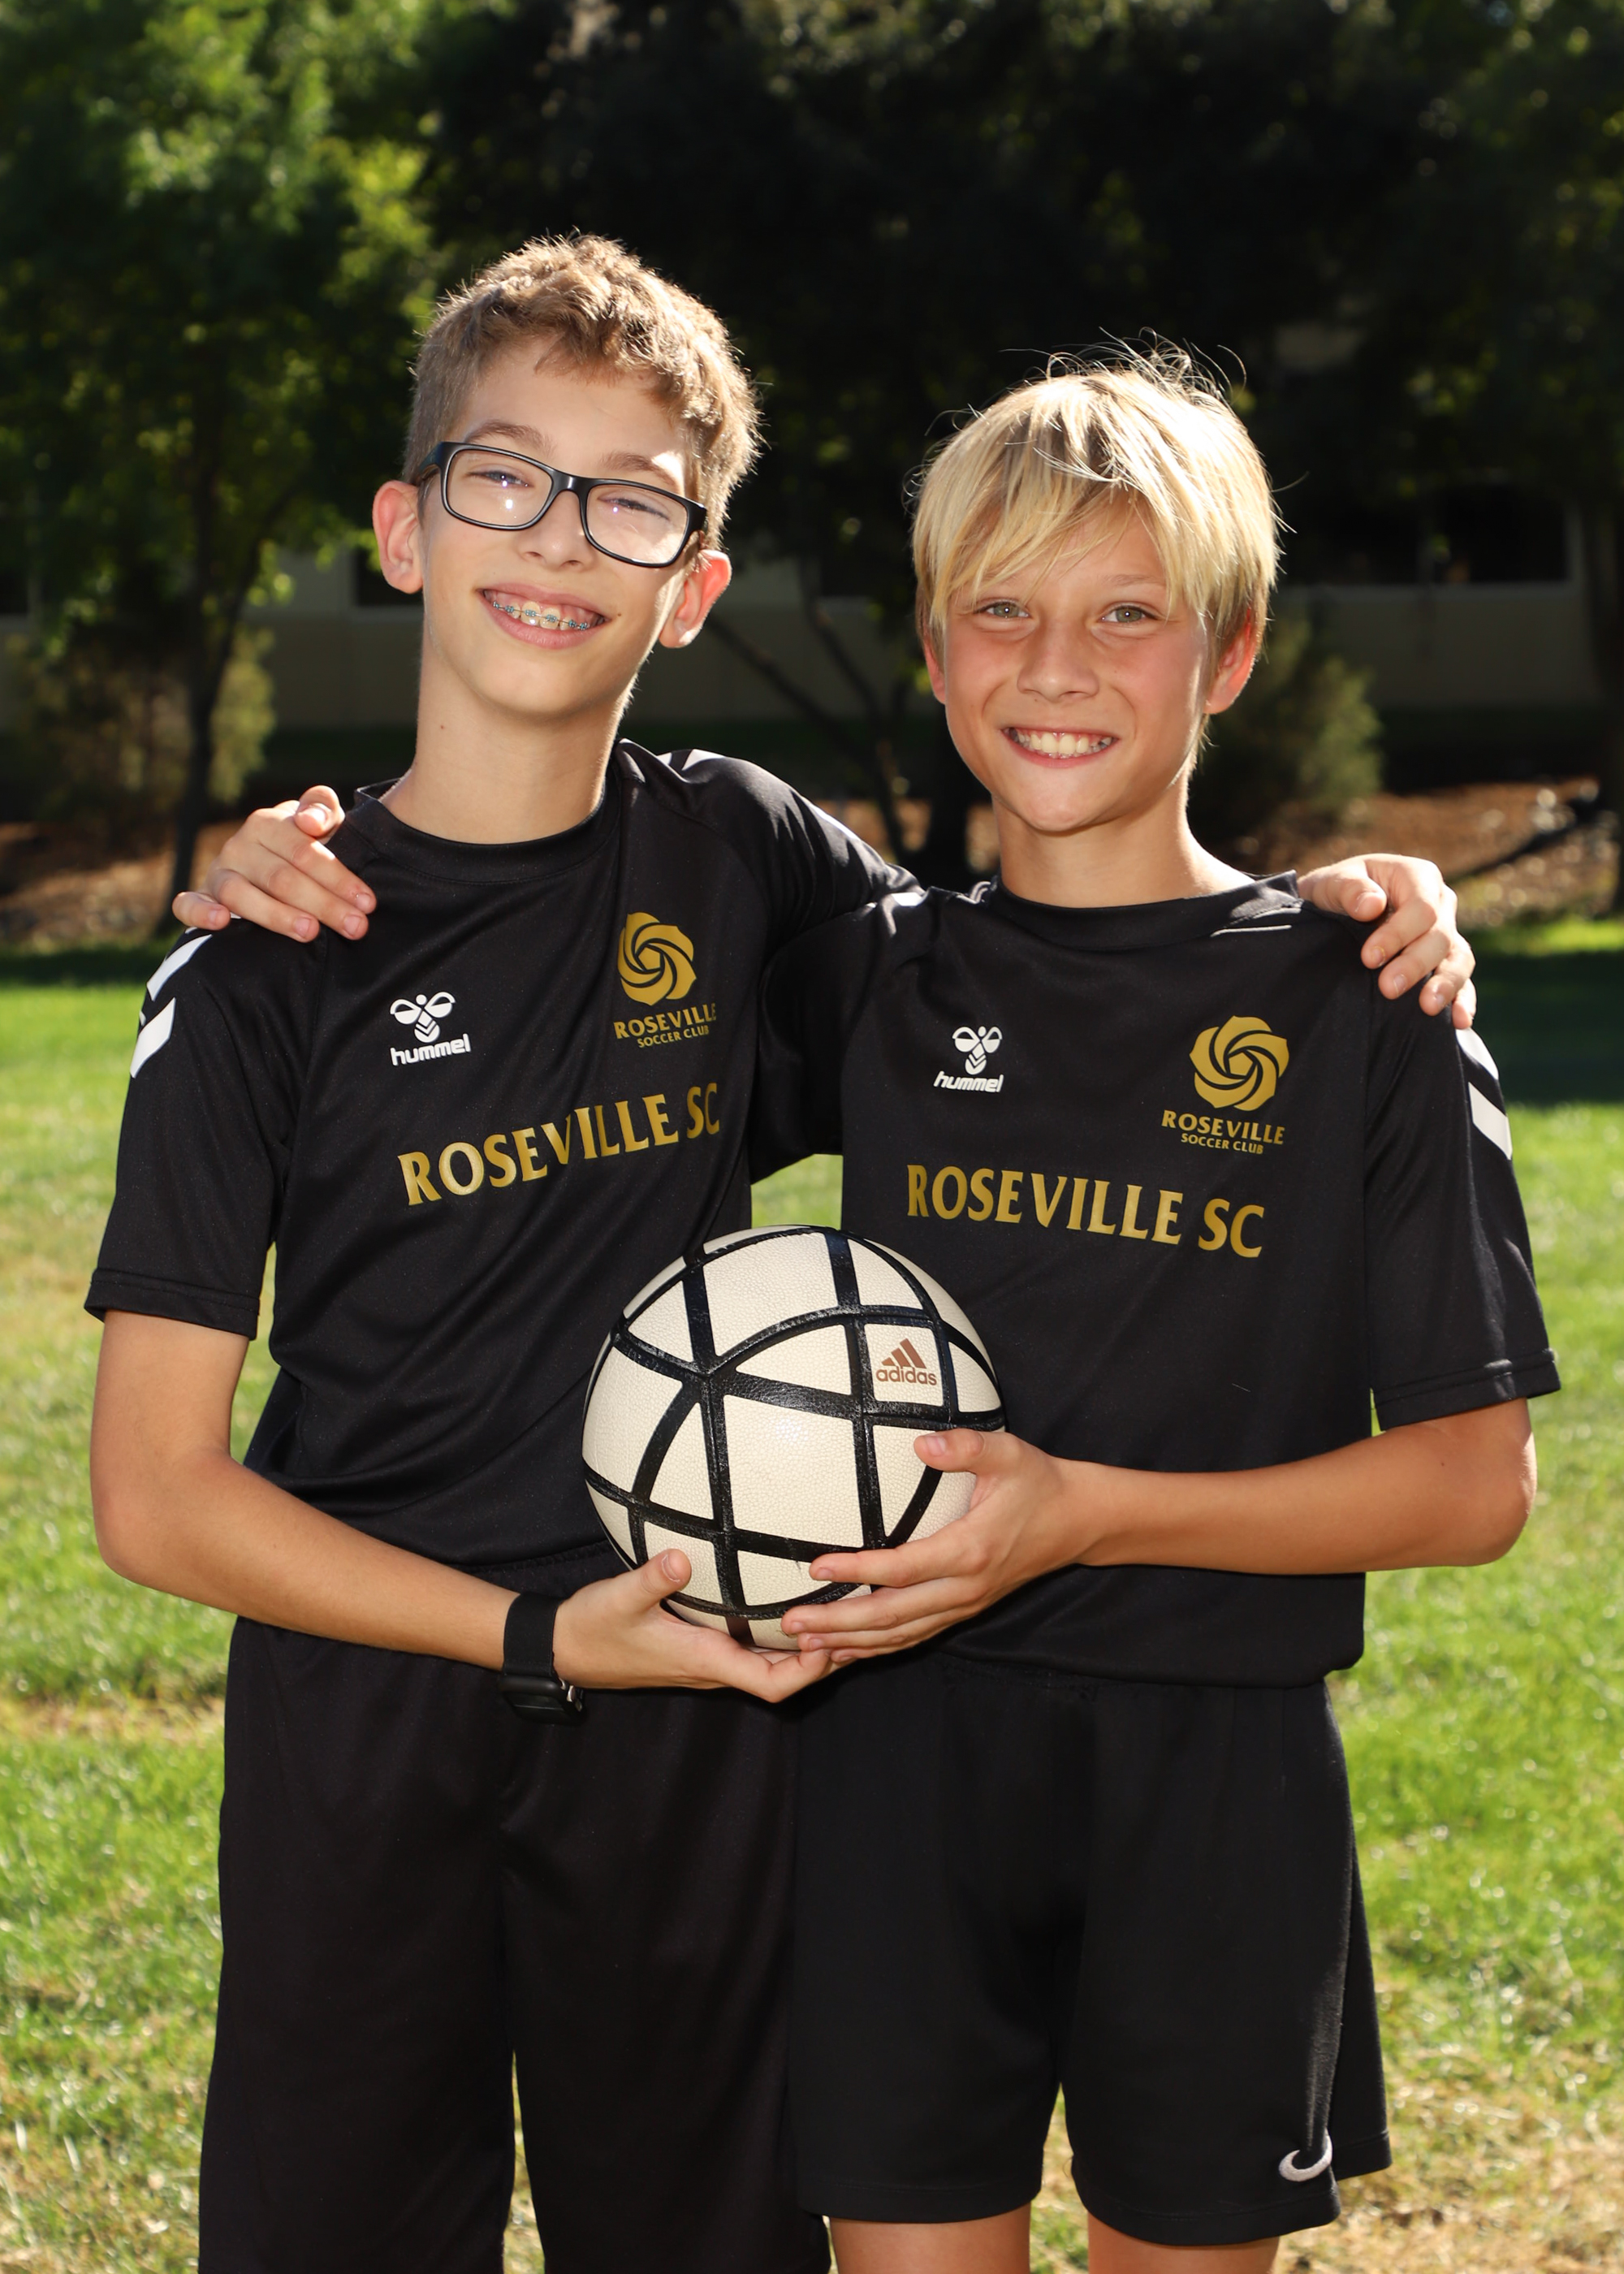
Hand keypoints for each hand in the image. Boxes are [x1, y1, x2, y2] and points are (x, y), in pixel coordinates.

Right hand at [172, 785, 375, 941]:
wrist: (272, 858)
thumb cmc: (305, 844)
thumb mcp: (321, 820)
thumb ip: (322, 808)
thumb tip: (310, 822)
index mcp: (268, 823)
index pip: (304, 852)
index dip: (338, 877)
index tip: (367, 902)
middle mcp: (239, 845)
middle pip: (281, 877)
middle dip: (323, 904)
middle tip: (355, 927)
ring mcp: (219, 871)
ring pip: (241, 895)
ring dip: (276, 915)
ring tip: (309, 932)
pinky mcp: (202, 896)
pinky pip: (188, 904)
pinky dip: (200, 913)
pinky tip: (220, 922)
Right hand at [554, 1551, 831, 1699]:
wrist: (563, 1649)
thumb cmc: (592, 1627)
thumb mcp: (618, 1597)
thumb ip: (650, 1579)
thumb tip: (678, 1556)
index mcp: (703, 1660)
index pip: (771, 1685)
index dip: (808, 1670)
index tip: (831, 1638)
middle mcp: (711, 1669)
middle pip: (781, 1680)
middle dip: (821, 1660)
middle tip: (854, 1625)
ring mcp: (706, 1663)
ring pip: (768, 1669)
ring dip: (803, 1652)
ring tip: (836, 1619)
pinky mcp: (698, 1651)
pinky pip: (750, 1655)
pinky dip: (778, 1642)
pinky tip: (789, 1612)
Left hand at [781, 1430, 1078, 1659]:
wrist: (1078, 1521)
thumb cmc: (1037, 1482)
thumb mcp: (1009, 1453)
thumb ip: (966, 1446)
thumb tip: (922, 1444)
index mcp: (969, 1551)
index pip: (901, 1569)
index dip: (856, 1570)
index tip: (815, 1567)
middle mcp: (964, 1588)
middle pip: (891, 1616)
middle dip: (839, 1623)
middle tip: (791, 1623)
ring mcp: (965, 1604)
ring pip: (900, 1635)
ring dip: (851, 1643)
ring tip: (804, 1643)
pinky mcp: (965, 1609)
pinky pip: (915, 1636)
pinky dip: (878, 1648)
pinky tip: (846, 1651)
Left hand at [1296, 854, 1475, 1027]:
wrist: (1335, 910)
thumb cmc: (1336, 892)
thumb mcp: (1332, 882)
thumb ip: (1349, 889)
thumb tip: (1372, 907)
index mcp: (1418, 877)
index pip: (1421, 908)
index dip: (1399, 934)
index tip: (1369, 958)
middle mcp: (1440, 904)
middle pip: (1440, 936)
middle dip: (1415, 964)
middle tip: (1388, 989)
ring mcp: (1446, 933)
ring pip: (1459, 959)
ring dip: (1446, 985)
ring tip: (1428, 1008)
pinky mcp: (1444, 961)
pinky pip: (1462, 980)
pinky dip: (1463, 1000)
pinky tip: (1461, 1021)